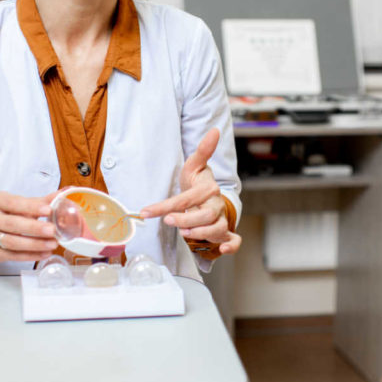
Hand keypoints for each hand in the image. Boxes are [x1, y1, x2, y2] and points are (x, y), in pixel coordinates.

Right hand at [0, 190, 61, 267]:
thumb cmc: (5, 215)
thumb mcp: (19, 204)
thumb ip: (41, 201)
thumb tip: (64, 193)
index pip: (14, 203)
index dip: (31, 207)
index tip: (48, 210)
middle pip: (12, 224)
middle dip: (34, 228)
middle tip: (53, 230)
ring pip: (12, 242)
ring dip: (35, 244)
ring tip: (52, 244)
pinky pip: (12, 255)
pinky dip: (30, 255)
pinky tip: (44, 253)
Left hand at [140, 128, 241, 255]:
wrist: (209, 197)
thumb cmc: (197, 183)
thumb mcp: (194, 166)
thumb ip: (203, 150)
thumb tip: (216, 130)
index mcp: (209, 189)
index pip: (186, 198)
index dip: (166, 206)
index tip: (147, 211)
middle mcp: (216, 206)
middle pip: (205, 216)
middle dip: (186, 219)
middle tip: (169, 221)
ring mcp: (222, 220)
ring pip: (217, 230)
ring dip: (201, 234)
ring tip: (184, 233)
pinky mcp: (225, 233)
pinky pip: (234, 241)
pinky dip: (231, 247)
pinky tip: (221, 251)